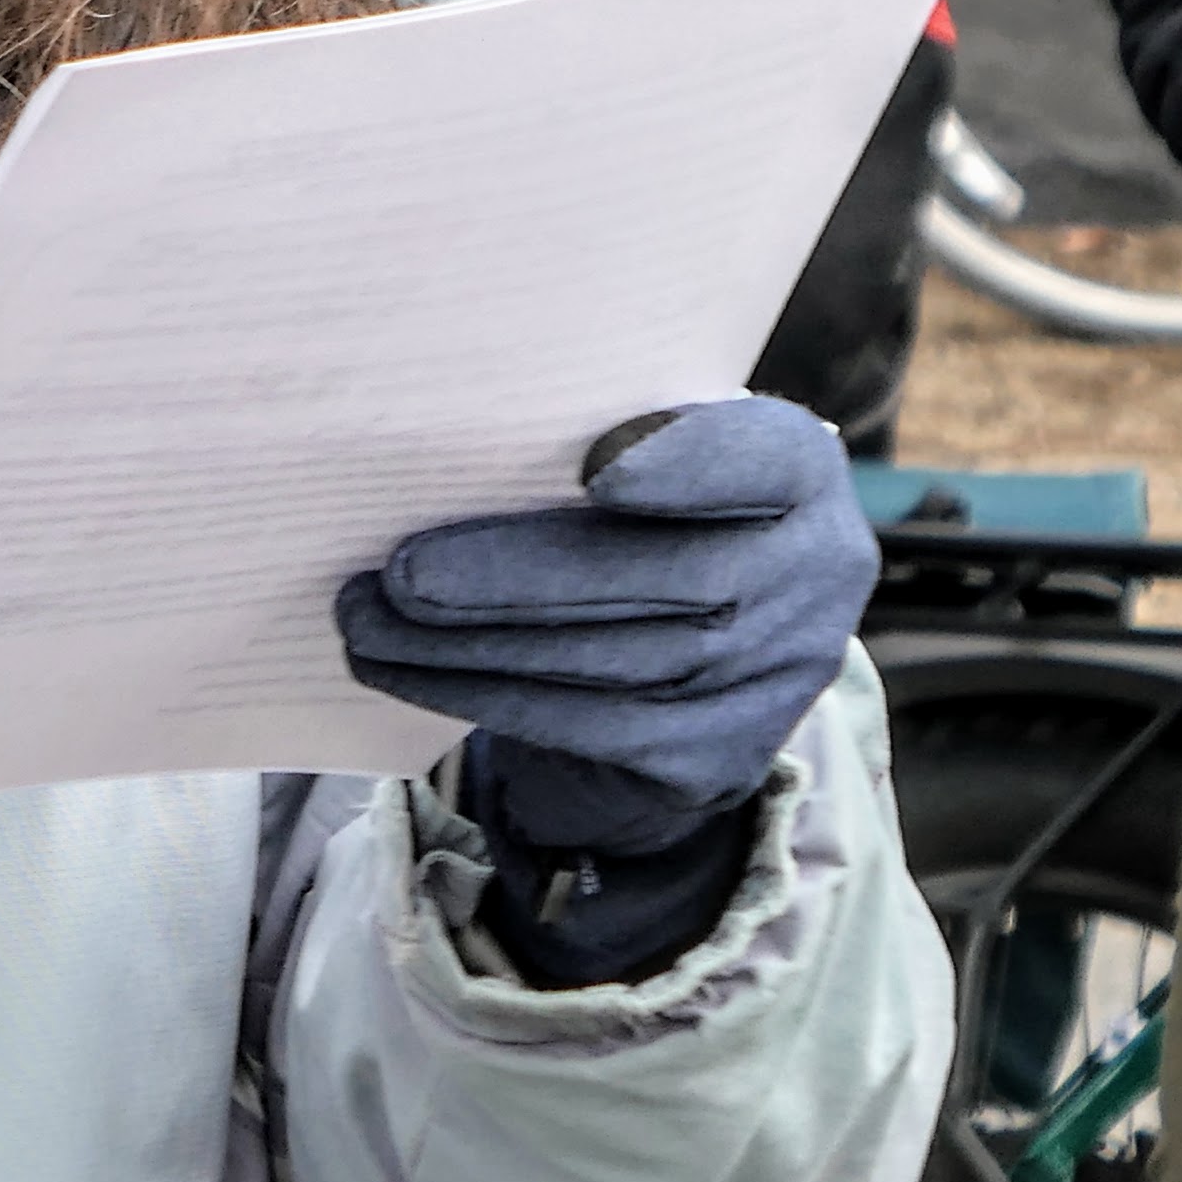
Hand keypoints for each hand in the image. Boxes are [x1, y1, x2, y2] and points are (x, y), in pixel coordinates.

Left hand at [336, 398, 871, 858]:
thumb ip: (593, 431)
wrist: (684, 664)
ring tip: (366, 614)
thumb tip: (454, 423)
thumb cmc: (637, 516)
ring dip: (472, 642)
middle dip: (519, 575)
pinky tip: (397, 667)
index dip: (688, 465)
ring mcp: (775, 680)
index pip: (766, 460)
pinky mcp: (717, 758)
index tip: (594, 469)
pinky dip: (482, 695)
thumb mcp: (643, 456)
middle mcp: (815, 577)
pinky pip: (589, 728)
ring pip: (614, 662)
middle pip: (666, 579)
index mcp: (801, 473)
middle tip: (400, 569)